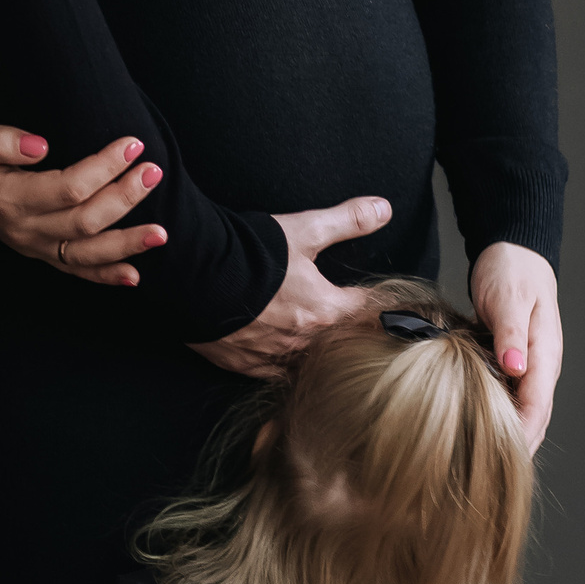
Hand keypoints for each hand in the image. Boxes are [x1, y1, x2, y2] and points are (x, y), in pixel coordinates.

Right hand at [0, 117, 168, 286]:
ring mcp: (34, 247)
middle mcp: (25, 230)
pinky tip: (135, 275)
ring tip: (161, 232)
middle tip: (153, 171)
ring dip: (127, 244)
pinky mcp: (41, 254)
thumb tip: (38, 145)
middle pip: (86, 220)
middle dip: (125, 197)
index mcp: (9, 199)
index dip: (104, 168)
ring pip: (87, 253)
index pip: (69, 188)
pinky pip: (76, 271)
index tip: (131, 145)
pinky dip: (106, 276)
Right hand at [188, 198, 394, 376]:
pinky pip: (273, 374)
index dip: (379, 307)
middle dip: (348, 335)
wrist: (194, 273)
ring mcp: (273, 356)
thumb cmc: (250, 253)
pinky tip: (282, 357)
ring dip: (316, 354)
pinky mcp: (244, 364)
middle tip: (356, 330)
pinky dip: (281, 365)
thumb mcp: (304, 229)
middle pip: (339, 344)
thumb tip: (383, 209)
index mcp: (325, 310)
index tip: (391, 309)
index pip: (368, 313)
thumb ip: (347, 220)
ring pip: (307, 364)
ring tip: (319, 344)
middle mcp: (304, 341)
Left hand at [469, 242, 562, 449]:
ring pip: (526, 411)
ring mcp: (530, 366)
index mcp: (545, 354)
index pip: (536, 406)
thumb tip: (516, 368)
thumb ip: (512, 333)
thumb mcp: (508, 298)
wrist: (514, 252)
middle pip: (535, 417)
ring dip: (511, 436)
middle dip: (517, 446)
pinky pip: (513, 398)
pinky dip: (502, 417)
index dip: (521, 434)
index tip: (500, 460)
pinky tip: (481, 432)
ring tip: (484, 466)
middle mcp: (541, 366)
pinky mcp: (516, 363)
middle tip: (488, 476)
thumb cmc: (511, 272)